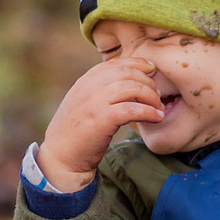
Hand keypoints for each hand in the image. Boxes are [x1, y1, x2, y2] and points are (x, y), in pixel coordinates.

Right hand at [37, 56, 165, 189]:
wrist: (60, 156)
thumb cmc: (76, 132)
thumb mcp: (84, 103)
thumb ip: (100, 90)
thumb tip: (128, 82)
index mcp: (85, 81)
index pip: (116, 63)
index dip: (138, 64)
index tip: (152, 70)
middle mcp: (89, 87)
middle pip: (127, 73)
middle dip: (147, 82)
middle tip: (158, 95)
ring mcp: (94, 102)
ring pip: (131, 88)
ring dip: (151, 97)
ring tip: (159, 108)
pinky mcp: (101, 119)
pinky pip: (131, 109)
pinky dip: (148, 112)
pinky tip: (156, 117)